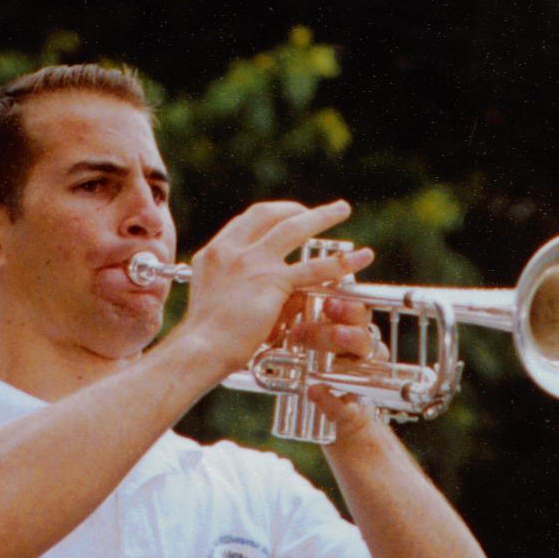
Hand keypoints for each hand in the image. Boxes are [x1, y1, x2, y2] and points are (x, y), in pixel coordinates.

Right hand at [176, 201, 373, 378]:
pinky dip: (340, 262)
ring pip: (294, 229)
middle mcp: (231, 250)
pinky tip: (359, 258)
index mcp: (214, 254)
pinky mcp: (272, 282)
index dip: (270, 216)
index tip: (286, 216)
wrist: (199, 349)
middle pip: (269, 214)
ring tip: (342, 210)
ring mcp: (252, 263)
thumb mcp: (215, 301)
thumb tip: (272, 292)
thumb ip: (238, 288)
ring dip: (322, 217)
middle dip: (296, 207)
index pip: (246, 221)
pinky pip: (314, 268)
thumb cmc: (204, 338)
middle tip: (317, 209)